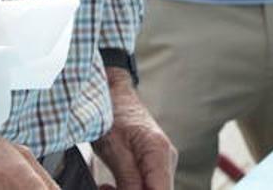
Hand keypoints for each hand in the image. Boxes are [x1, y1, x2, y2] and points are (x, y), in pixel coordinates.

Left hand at [92, 69, 174, 189]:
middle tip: (105, 189)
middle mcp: (166, 159)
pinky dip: (129, 189)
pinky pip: (147, 185)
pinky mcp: (152, 163)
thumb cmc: (110, 113)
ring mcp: (161, 162)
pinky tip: (111, 185)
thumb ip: (128, 178)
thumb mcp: (113, 147)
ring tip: (105, 187)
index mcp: (159, 152)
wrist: (111, 93)